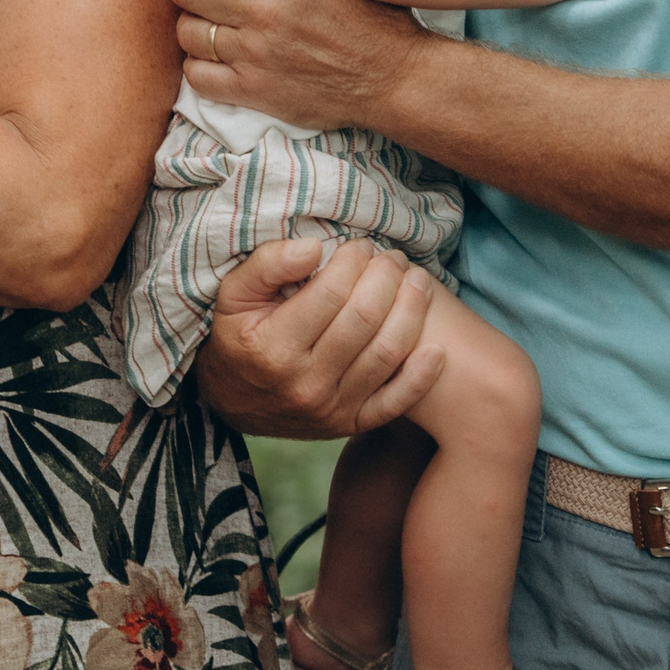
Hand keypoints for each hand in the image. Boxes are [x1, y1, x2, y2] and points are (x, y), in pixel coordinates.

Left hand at [167, 0, 429, 131]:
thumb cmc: (372, 18)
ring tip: (209, 24)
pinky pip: (196, 76)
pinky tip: (214, 60)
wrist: (394, 77)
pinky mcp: (253, 90)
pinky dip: (199, 67)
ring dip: (194, 26)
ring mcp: (254, 52)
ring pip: (186, 31)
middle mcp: (263, 7)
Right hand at [191, 238, 447, 438]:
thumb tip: (314, 247)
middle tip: (391, 257)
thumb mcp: (232, 295)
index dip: (353, 262)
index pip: (330, 294)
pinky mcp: (351, 424)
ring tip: (415, 281)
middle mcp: (305, 383)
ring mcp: (332, 408)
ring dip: (411, 310)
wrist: (233, 402)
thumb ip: (267, 265)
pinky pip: (396, 403)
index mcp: (274, 348)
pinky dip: (421, 377)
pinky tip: (437, 348)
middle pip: (364, 319)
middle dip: (386, 278)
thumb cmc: (238, 337)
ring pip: (387, 354)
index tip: (359, 246)